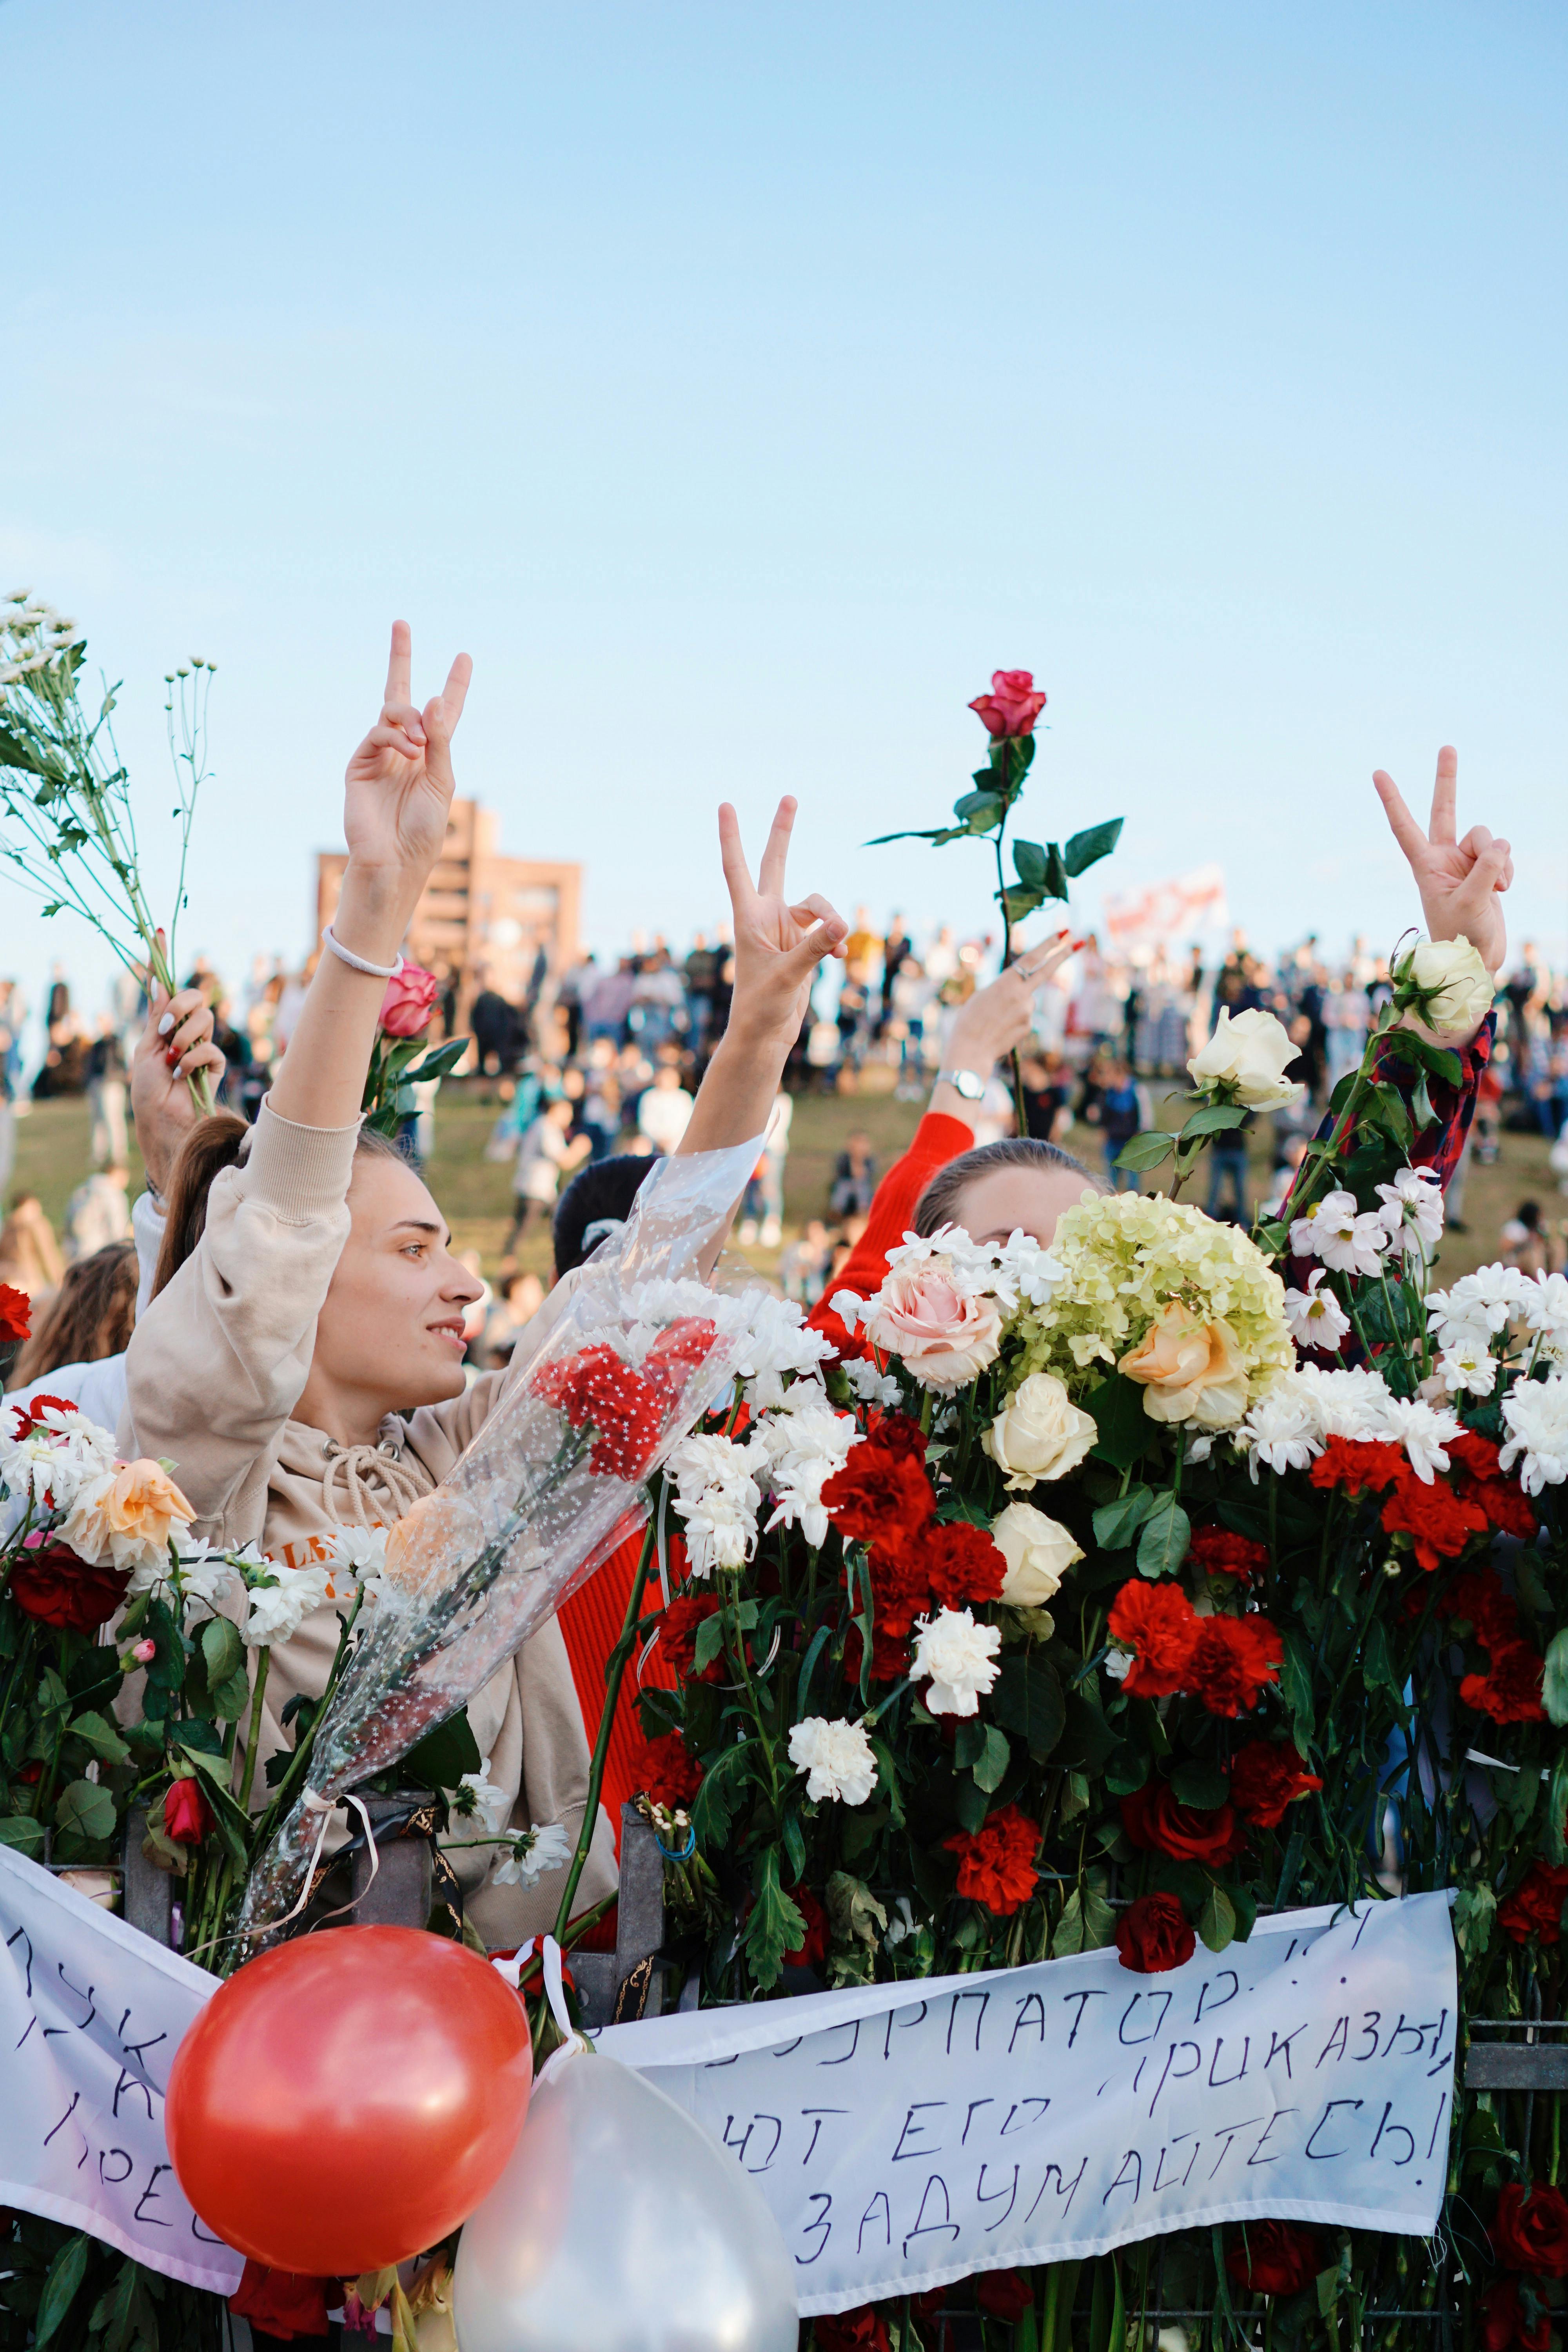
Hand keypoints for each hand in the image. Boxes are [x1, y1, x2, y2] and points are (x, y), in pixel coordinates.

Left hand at [131, 977, 226, 1191]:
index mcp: (164, 1023)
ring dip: (183, 1037)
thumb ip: (157, 1016)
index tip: (157, 932)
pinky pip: (210, 1048)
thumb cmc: (148, 1089)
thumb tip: (157, 982)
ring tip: (172, 1060)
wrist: (161, 1119)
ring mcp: (201, 1045)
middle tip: (165, 1028)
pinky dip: (192, 1060)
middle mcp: (184, 1030)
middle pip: (193, 997)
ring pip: (204, 1019)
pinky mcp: (215, 1064)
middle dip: (179, 1007)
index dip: (162, 958)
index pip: (166, 985)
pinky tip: (181, 1074)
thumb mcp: (146, 1047)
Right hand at [340, 621, 471, 926]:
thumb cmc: (423, 829)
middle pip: (400, 694)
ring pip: (390, 711)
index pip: (443, 713)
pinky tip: (409, 750)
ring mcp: (379, 754)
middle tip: (401, 622)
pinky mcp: (359, 763)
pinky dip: (395, 736)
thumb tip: (432, 699)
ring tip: (421, 743)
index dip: (454, 685)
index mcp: (430, 754)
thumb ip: (440, 741)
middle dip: (400, 658)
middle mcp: (404, 748)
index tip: (465, 657)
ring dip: (409, 719)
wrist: (395, 860)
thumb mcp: (442, 782)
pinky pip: (377, 732)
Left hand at [717, 797, 848, 1043]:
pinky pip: (827, 929)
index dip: (731, 837)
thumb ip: (814, 947)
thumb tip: (841, 923)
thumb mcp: (787, 975)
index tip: (725, 804)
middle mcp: (766, 916)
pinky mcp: (802, 944)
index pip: (736, 868)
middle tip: (790, 797)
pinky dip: (834, 940)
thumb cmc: (762, 1006)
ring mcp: (785, 928)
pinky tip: (837, 957)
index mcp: (749, 917)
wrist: (765, 1034)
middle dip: (783, 832)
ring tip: (836, 948)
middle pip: (776, 863)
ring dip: (831, 922)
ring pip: (817, 906)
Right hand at [941, 931, 1078, 1078]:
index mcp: (1006, 982)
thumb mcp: (983, 995)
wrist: (971, 1049)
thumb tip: (1020, 990)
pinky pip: (1024, 1016)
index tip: (1062, 932)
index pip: (1032, 958)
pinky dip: (1014, 1019)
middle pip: (1047, 971)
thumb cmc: (969, 1020)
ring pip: (1026, 1000)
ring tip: (994, 1018)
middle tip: (1079, 942)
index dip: (1048, 944)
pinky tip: (1000, 1028)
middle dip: (1063, 955)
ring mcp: (1028, 1011)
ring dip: (1014, 1005)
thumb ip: (1004, 987)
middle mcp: (1021, 995)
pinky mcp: (1029, 1026)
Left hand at [1373, 748, 1511, 977]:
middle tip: (1446, 747)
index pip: (1404, 827)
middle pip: (1445, 810)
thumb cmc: (1461, 936)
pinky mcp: (1487, 867)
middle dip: (1447, 780)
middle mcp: (1443, 858)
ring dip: (1498, 860)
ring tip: (1497, 888)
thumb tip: (1500, 843)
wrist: (1475, 958)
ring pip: (1486, 837)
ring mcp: (1466, 861)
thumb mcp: (1471, 902)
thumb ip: (1485, 870)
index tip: (1377, 773)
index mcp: (1425, 865)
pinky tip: (1503, 890)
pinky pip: (1502, 852)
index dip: (1392, 800)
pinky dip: (1507, 869)